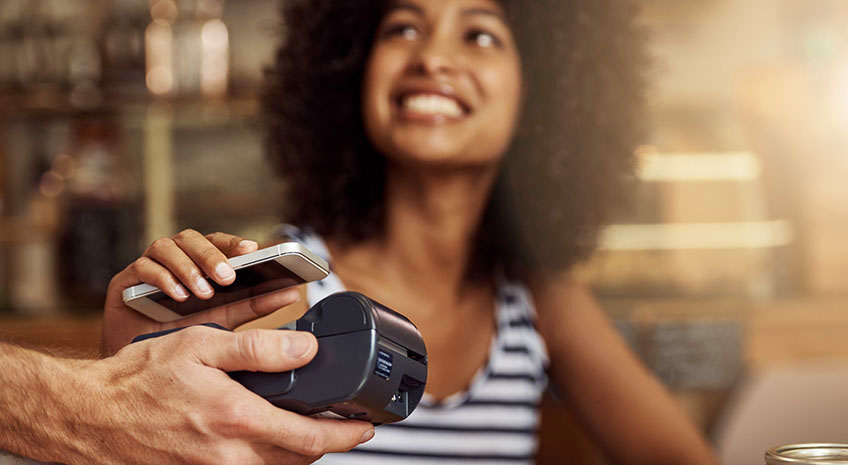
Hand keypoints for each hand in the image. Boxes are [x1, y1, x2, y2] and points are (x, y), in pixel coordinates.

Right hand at [79, 326, 374, 464]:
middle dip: (328, 443)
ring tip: (310, 426)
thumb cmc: (140, 379)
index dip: (346, 435)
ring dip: (299, 451)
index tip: (367, 426)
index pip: (311, 439)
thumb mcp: (202, 346)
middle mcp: (231, 456)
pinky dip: (269, 457)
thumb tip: (307, 348)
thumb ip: (258, 349)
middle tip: (345, 424)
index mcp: (237, 421)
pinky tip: (267, 436)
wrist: (89, 417)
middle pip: (300, 459)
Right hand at [103, 229, 299, 354]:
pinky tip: (177, 296)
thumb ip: (254, 305)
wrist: (138, 366)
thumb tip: (291, 292)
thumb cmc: (182, 337)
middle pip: (194, 239)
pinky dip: (162, 278)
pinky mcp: (126, 281)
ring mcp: (150, 267)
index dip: (235, 243)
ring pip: (168, 246)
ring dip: (188, 267)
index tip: (253, 249)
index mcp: (200, 263)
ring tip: (202, 291)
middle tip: (227, 276)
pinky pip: (143, 267)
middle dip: (211, 255)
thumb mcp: (224, 320)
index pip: (219, 242)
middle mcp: (176, 259)